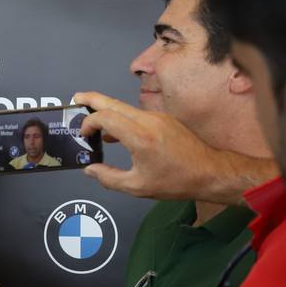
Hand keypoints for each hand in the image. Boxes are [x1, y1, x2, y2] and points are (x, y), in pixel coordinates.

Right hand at [72, 91, 274, 202]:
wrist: (209, 172)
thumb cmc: (176, 181)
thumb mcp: (136, 186)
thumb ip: (108, 177)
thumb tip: (90, 169)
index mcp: (139, 137)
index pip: (105, 117)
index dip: (89, 123)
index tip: (83, 135)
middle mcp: (148, 121)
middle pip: (113, 103)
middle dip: (92, 99)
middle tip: (76, 99)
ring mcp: (157, 117)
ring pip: (125, 108)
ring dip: (106, 110)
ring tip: (92, 118)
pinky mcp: (164, 119)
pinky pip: (136, 115)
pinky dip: (122, 118)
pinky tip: (116, 134)